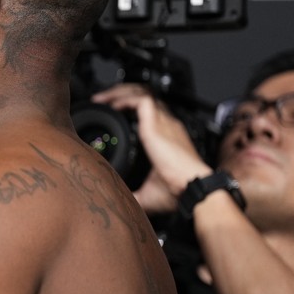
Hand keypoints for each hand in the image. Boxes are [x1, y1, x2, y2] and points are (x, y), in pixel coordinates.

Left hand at [93, 83, 212, 212]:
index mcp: (167, 136)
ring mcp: (164, 121)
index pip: (150, 111)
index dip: (130, 106)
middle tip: (101, 100)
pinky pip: (141, 99)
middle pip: (145, 96)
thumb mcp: (148, 192)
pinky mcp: (158, 123)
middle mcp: (167, 124)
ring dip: (119, 92)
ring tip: (101, 98)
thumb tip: (117, 201)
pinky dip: (124, 99)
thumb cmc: (178, 190)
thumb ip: (132, 193)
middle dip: (121, 93)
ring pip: (142, 92)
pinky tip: (111, 105)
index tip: (111, 112)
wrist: (192, 187)